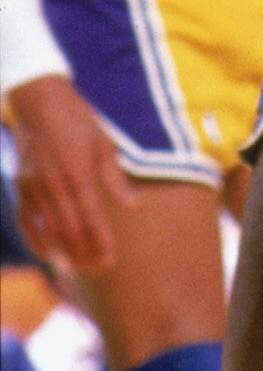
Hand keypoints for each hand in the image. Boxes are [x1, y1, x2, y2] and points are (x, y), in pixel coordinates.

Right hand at [8, 73, 126, 272]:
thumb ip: (115, 177)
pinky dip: (37, 241)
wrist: (40, 101)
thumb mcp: (103, 143)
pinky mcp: (21, 187)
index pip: (93, 218)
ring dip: (64, 252)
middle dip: (85, 253)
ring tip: (78, 268)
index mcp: (79, 172)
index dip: (102, 242)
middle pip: (71, 230)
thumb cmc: (78, 120)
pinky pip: (26, 222)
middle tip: (98, 268)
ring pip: (49, 230)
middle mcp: (55, 184)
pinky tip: (49, 255)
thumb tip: (132, 205)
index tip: (111, 260)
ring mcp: (34, 187)